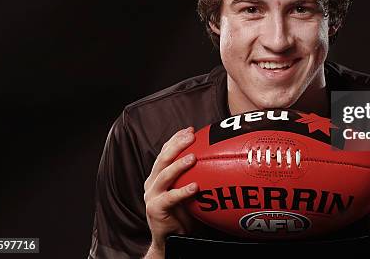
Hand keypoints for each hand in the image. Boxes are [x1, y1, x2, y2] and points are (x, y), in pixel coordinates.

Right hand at [143, 127, 197, 256]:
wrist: (172, 239)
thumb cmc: (184, 213)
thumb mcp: (188, 190)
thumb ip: (195, 175)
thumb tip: (218, 158)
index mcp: (158, 175)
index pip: (165, 152)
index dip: (176, 139)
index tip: (190, 129)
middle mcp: (152, 182)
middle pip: (163, 158)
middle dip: (176, 145)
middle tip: (191, 136)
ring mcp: (151, 195)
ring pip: (164, 175)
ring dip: (179, 165)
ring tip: (192, 158)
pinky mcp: (155, 209)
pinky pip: (170, 198)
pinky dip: (182, 191)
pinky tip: (195, 187)